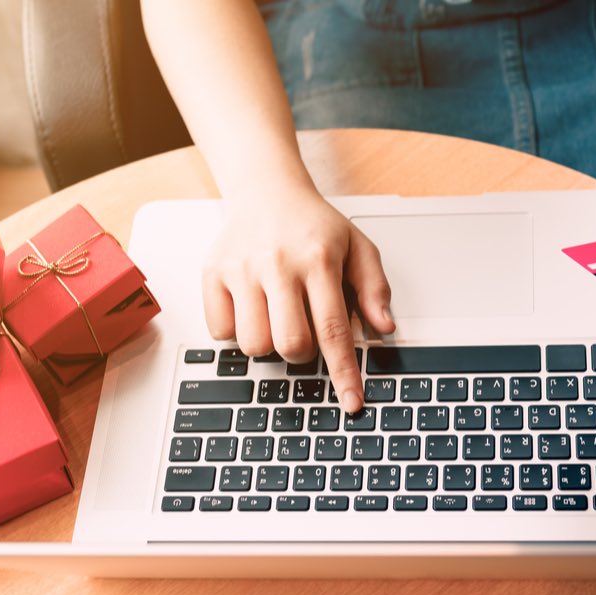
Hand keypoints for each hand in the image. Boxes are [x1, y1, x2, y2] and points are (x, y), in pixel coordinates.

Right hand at [202, 187, 394, 412]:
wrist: (267, 191)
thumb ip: (374, 288)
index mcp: (318, 259)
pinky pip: (221, 332)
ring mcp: (240, 269)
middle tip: (304, 329)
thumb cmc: (313, 225)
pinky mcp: (212, 274)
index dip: (343, 372)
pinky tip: (250, 307)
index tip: (351, 402)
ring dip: (269, 343)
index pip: (334, 329)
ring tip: (276, 315)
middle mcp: (277, 264)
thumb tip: (384, 327)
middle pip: (290, 344)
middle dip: (302, 352)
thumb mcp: (357, 247)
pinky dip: (237, 332)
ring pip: (253, 345)